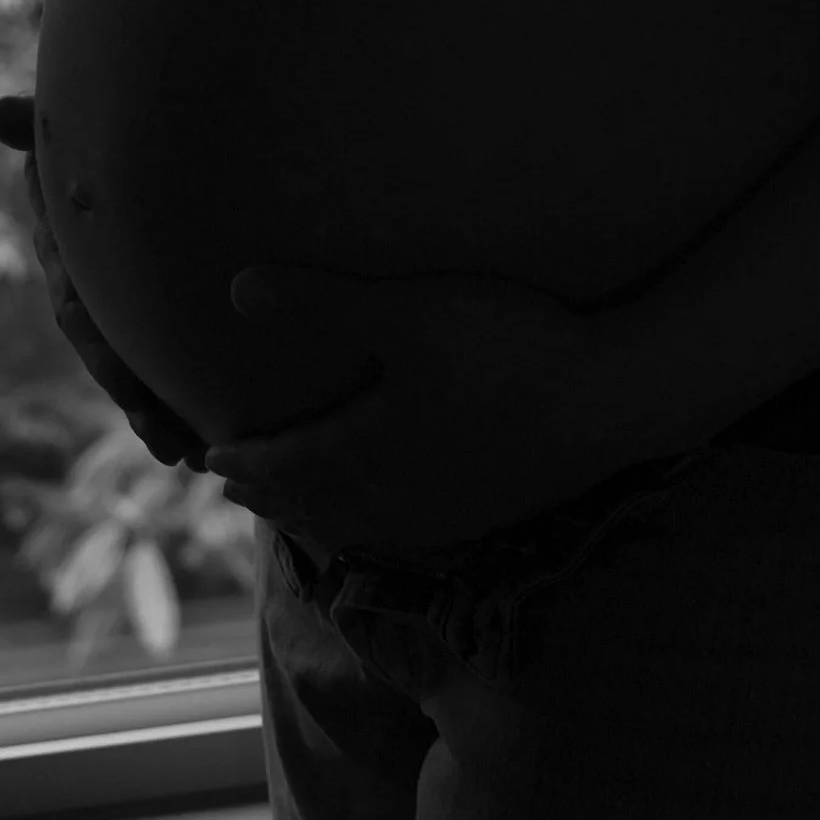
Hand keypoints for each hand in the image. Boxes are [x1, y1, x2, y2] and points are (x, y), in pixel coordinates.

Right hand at [0, 93, 209, 472]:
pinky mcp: (148, 345)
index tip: (84, 319)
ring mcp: (113, 322)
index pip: (69, 279)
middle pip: (96, 341)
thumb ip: (45, 130)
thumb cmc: (115, 149)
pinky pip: (151, 391)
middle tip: (142, 402)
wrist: (157, 172)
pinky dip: (165, 424)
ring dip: (146, 412)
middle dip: (118, 374)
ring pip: (123, 375)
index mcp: (68, 246)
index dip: (77, 301)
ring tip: (179, 447)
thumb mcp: (82, 142)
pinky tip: (185, 453)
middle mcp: (83, 291)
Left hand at [205, 260, 633, 559]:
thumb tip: (236, 288)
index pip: (286, 465)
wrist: (609, 400)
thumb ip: (322, 300)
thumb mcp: (407, 310)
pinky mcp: (491, 512)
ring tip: (300, 512)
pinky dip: (377, 526)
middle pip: (317, 503)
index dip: (245, 462)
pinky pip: (411, 531)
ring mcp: (446, 510)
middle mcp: (397, 494)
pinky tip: (393, 515)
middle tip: (237, 491)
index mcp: (366, 451)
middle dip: (273, 496)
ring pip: (363, 524)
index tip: (209, 460)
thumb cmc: (505, 348)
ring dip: (321, 517)